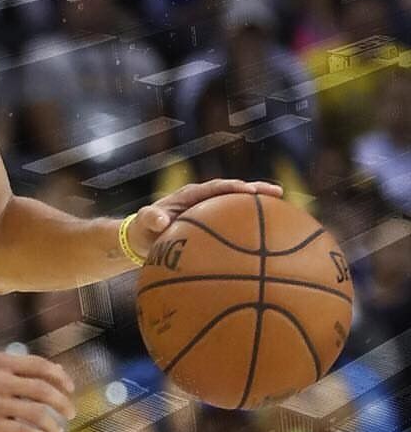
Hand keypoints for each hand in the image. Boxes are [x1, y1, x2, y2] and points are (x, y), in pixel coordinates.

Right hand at [0, 350, 75, 431]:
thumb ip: (19, 368)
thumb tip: (57, 373)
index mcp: (0, 362)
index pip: (40, 367)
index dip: (60, 378)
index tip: (70, 389)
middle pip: (42, 390)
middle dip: (62, 403)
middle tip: (70, 413)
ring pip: (35, 413)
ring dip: (52, 424)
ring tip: (57, 431)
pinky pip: (22, 431)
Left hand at [126, 178, 282, 262]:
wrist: (145, 239)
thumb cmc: (143, 230)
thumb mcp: (143, 224)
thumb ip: (150, 219)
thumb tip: (160, 220)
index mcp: (191, 195)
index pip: (216, 187)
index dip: (233, 188)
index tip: (249, 192)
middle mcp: (206, 200)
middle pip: (236, 192)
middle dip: (257, 191)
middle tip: (279, 193)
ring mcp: (213, 213)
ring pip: (240, 209)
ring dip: (261, 210)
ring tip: (287, 213)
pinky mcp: (216, 227)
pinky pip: (237, 227)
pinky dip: (253, 231)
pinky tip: (271, 244)